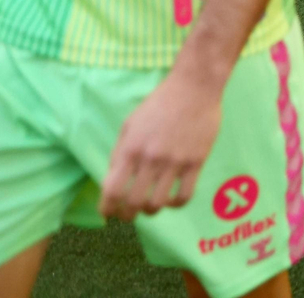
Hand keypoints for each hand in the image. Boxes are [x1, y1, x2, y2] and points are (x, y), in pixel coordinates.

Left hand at [99, 68, 223, 220]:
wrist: (194, 87)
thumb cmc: (159, 103)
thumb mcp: (130, 124)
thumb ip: (120, 152)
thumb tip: (114, 180)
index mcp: (130, 148)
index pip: (112, 190)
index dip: (107, 208)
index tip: (108, 213)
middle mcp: (150, 158)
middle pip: (133, 203)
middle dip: (127, 215)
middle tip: (128, 216)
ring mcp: (175, 161)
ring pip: (158, 203)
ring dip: (150, 211)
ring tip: (150, 207)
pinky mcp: (196, 161)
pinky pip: (184, 195)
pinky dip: (175, 204)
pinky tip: (172, 199)